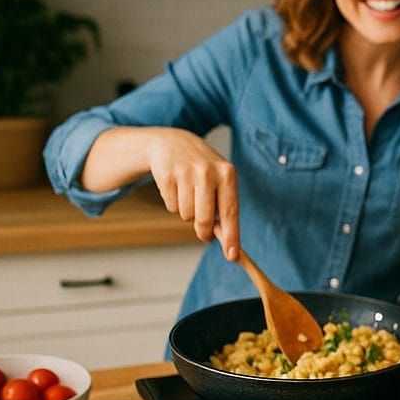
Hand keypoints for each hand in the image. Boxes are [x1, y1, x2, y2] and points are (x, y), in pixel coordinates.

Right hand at [143, 128, 240, 260]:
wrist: (173, 143)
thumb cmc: (202, 169)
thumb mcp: (219, 180)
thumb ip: (224, 208)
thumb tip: (229, 242)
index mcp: (227, 174)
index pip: (230, 211)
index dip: (231, 236)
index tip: (232, 256)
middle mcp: (208, 172)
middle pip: (204, 219)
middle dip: (203, 231)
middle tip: (204, 233)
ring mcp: (185, 173)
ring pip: (186, 215)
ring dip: (187, 213)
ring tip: (188, 193)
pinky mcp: (166, 176)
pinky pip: (171, 206)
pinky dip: (174, 203)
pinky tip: (176, 187)